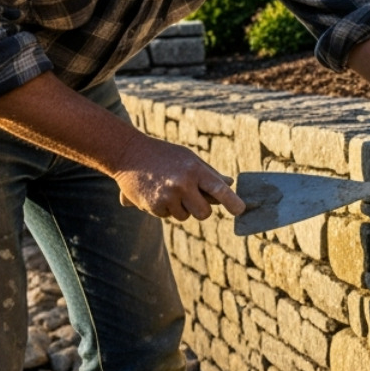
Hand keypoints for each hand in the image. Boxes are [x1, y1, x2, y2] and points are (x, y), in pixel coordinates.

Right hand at [111, 133, 245, 220]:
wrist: (128, 153)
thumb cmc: (164, 155)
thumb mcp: (189, 158)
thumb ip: (209, 173)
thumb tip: (230, 183)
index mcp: (195, 170)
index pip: (219, 189)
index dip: (232, 202)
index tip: (240, 210)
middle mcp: (183, 184)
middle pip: (204, 213)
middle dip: (201, 210)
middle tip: (191, 198)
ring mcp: (168, 196)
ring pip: (185, 217)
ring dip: (180, 208)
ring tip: (167, 189)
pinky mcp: (154, 206)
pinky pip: (168, 216)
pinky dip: (164, 209)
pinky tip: (156, 192)